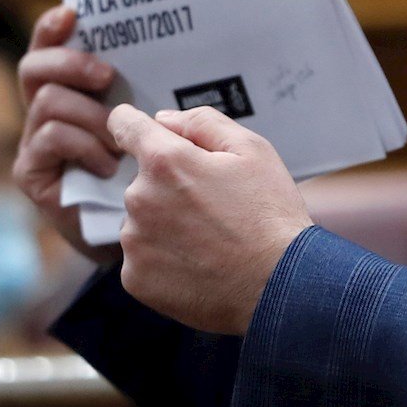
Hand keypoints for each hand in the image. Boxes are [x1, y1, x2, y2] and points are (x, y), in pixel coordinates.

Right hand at [14, 6, 123, 261]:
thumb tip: (150, 53)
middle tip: (107, 76)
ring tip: (120, 142)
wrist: (139, 234)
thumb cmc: (147, 173)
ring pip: (48, 102)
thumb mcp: (147, 125)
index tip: (73, 14)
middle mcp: (43, 111)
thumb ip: (137, 92)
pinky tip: (108, 166)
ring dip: (91, 116)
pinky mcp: (31, 172)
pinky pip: (51, 138)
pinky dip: (84, 146)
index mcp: (68, 91)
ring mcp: (33, 142)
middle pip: (34, 69)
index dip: (52, 29)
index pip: (48, 49)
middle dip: (69, 63)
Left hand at [104, 103, 313, 335]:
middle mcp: (140, 200)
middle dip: (170, 187)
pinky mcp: (136, 279)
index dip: (133, 124)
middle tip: (212, 208)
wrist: (281, 287)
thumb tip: (163, 120)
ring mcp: (135, 243)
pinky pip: (143, 258)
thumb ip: (202, 123)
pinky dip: (165, 260)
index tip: (138, 131)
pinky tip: (199, 265)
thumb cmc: (270, 217)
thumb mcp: (252, 150)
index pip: (125, 126)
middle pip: (143, 181)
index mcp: (165, 162)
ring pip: (143, 222)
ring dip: (166, 225)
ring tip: (209, 242)